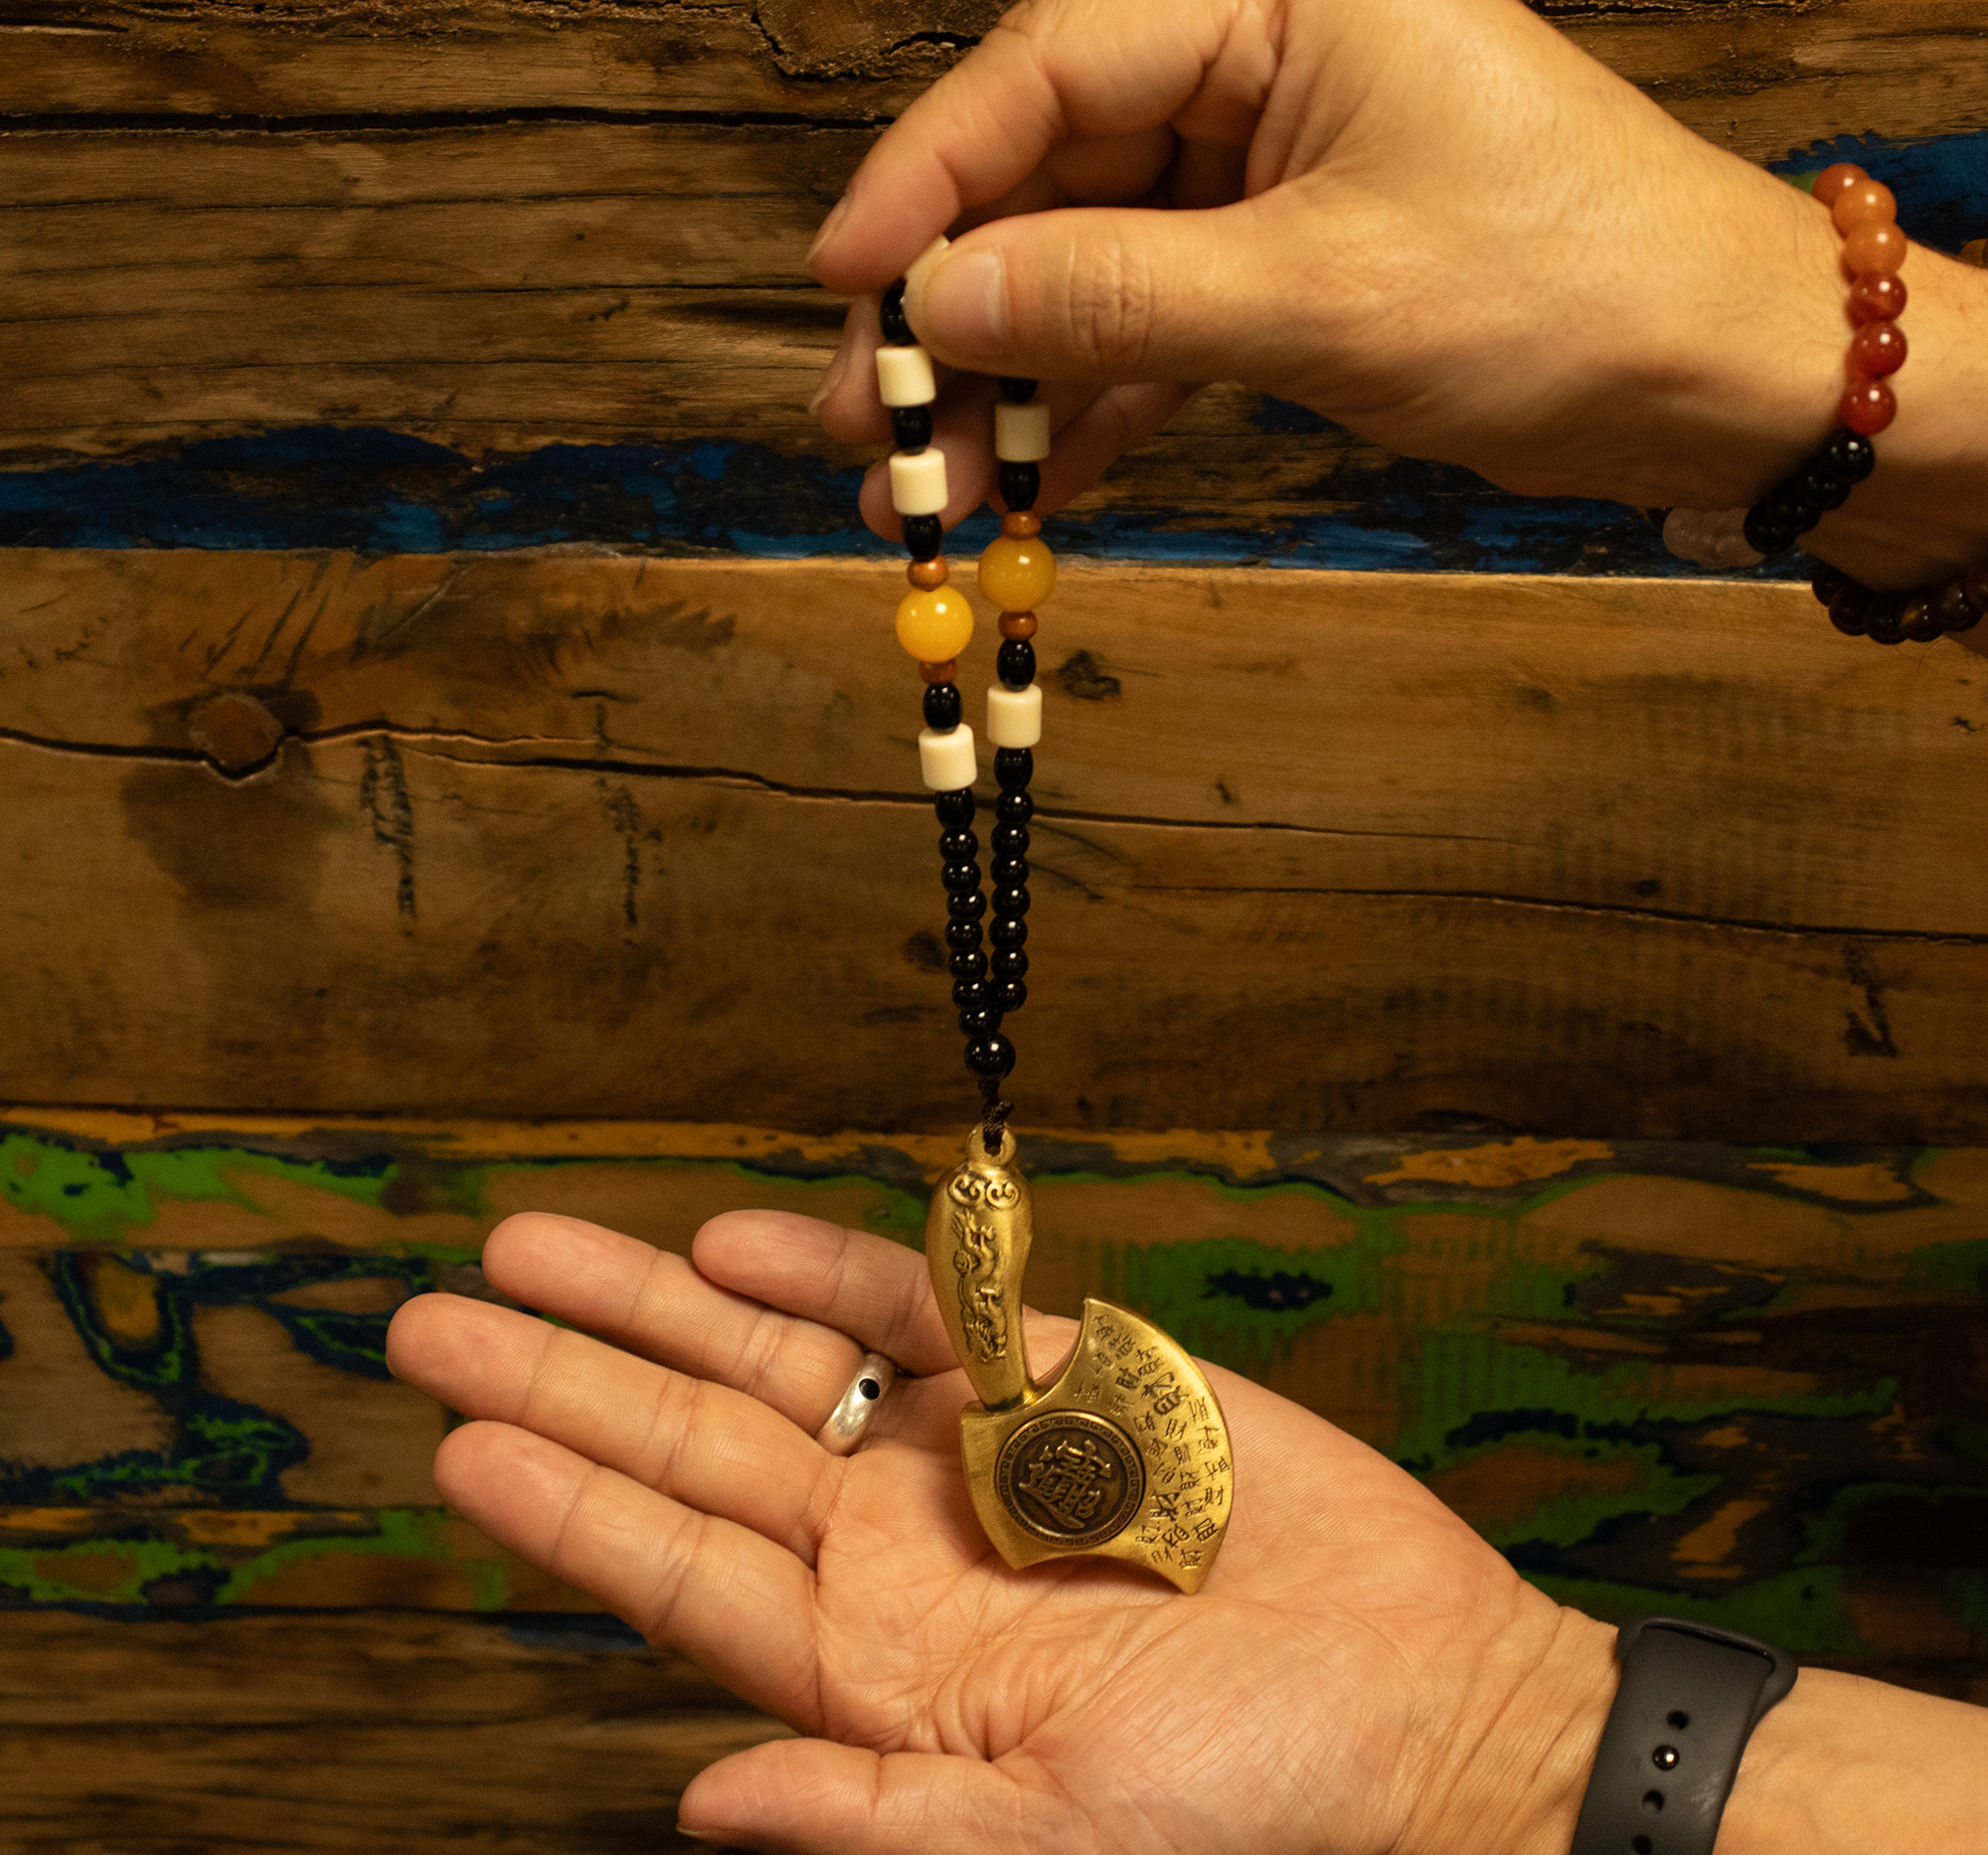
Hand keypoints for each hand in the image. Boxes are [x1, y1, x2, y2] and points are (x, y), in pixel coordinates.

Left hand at [386, 1207, 1609, 1854]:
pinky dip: (825, 1272)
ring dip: (656, 1303)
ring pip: (775, 1363)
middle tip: (432, 1317)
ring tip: (533, 1249)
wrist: (1422, 1698)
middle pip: (691, 1447)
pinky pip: (917, 1310)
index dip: (566, 1510)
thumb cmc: (1254, 1802)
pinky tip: (731, 1242)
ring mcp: (968, 1457)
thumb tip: (697, 1798)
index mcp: (875, 1670)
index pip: (679, 1577)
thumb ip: (871, 1815)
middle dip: (564, 1377)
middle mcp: (894, 1552)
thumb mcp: (1056, 1850)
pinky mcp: (1058, 1380)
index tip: (455, 1446)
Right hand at [806, 0, 1987, 590]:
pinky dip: (1094, 410)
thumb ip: (1113, 295)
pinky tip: (1030, 488)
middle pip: (1051, 174)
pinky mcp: (1288, 266)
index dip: (929, 179)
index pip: (1051, 62)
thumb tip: (938, 307)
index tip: (841, 279)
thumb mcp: (1318, 291)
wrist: (1719, 379)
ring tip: (926, 494)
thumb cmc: (1563, 288)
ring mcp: (1271, 171)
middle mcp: (1263, 60)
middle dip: (957, 312)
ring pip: (1091, 266)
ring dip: (1009, 386)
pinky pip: (1153, 329)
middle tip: (866, 424)